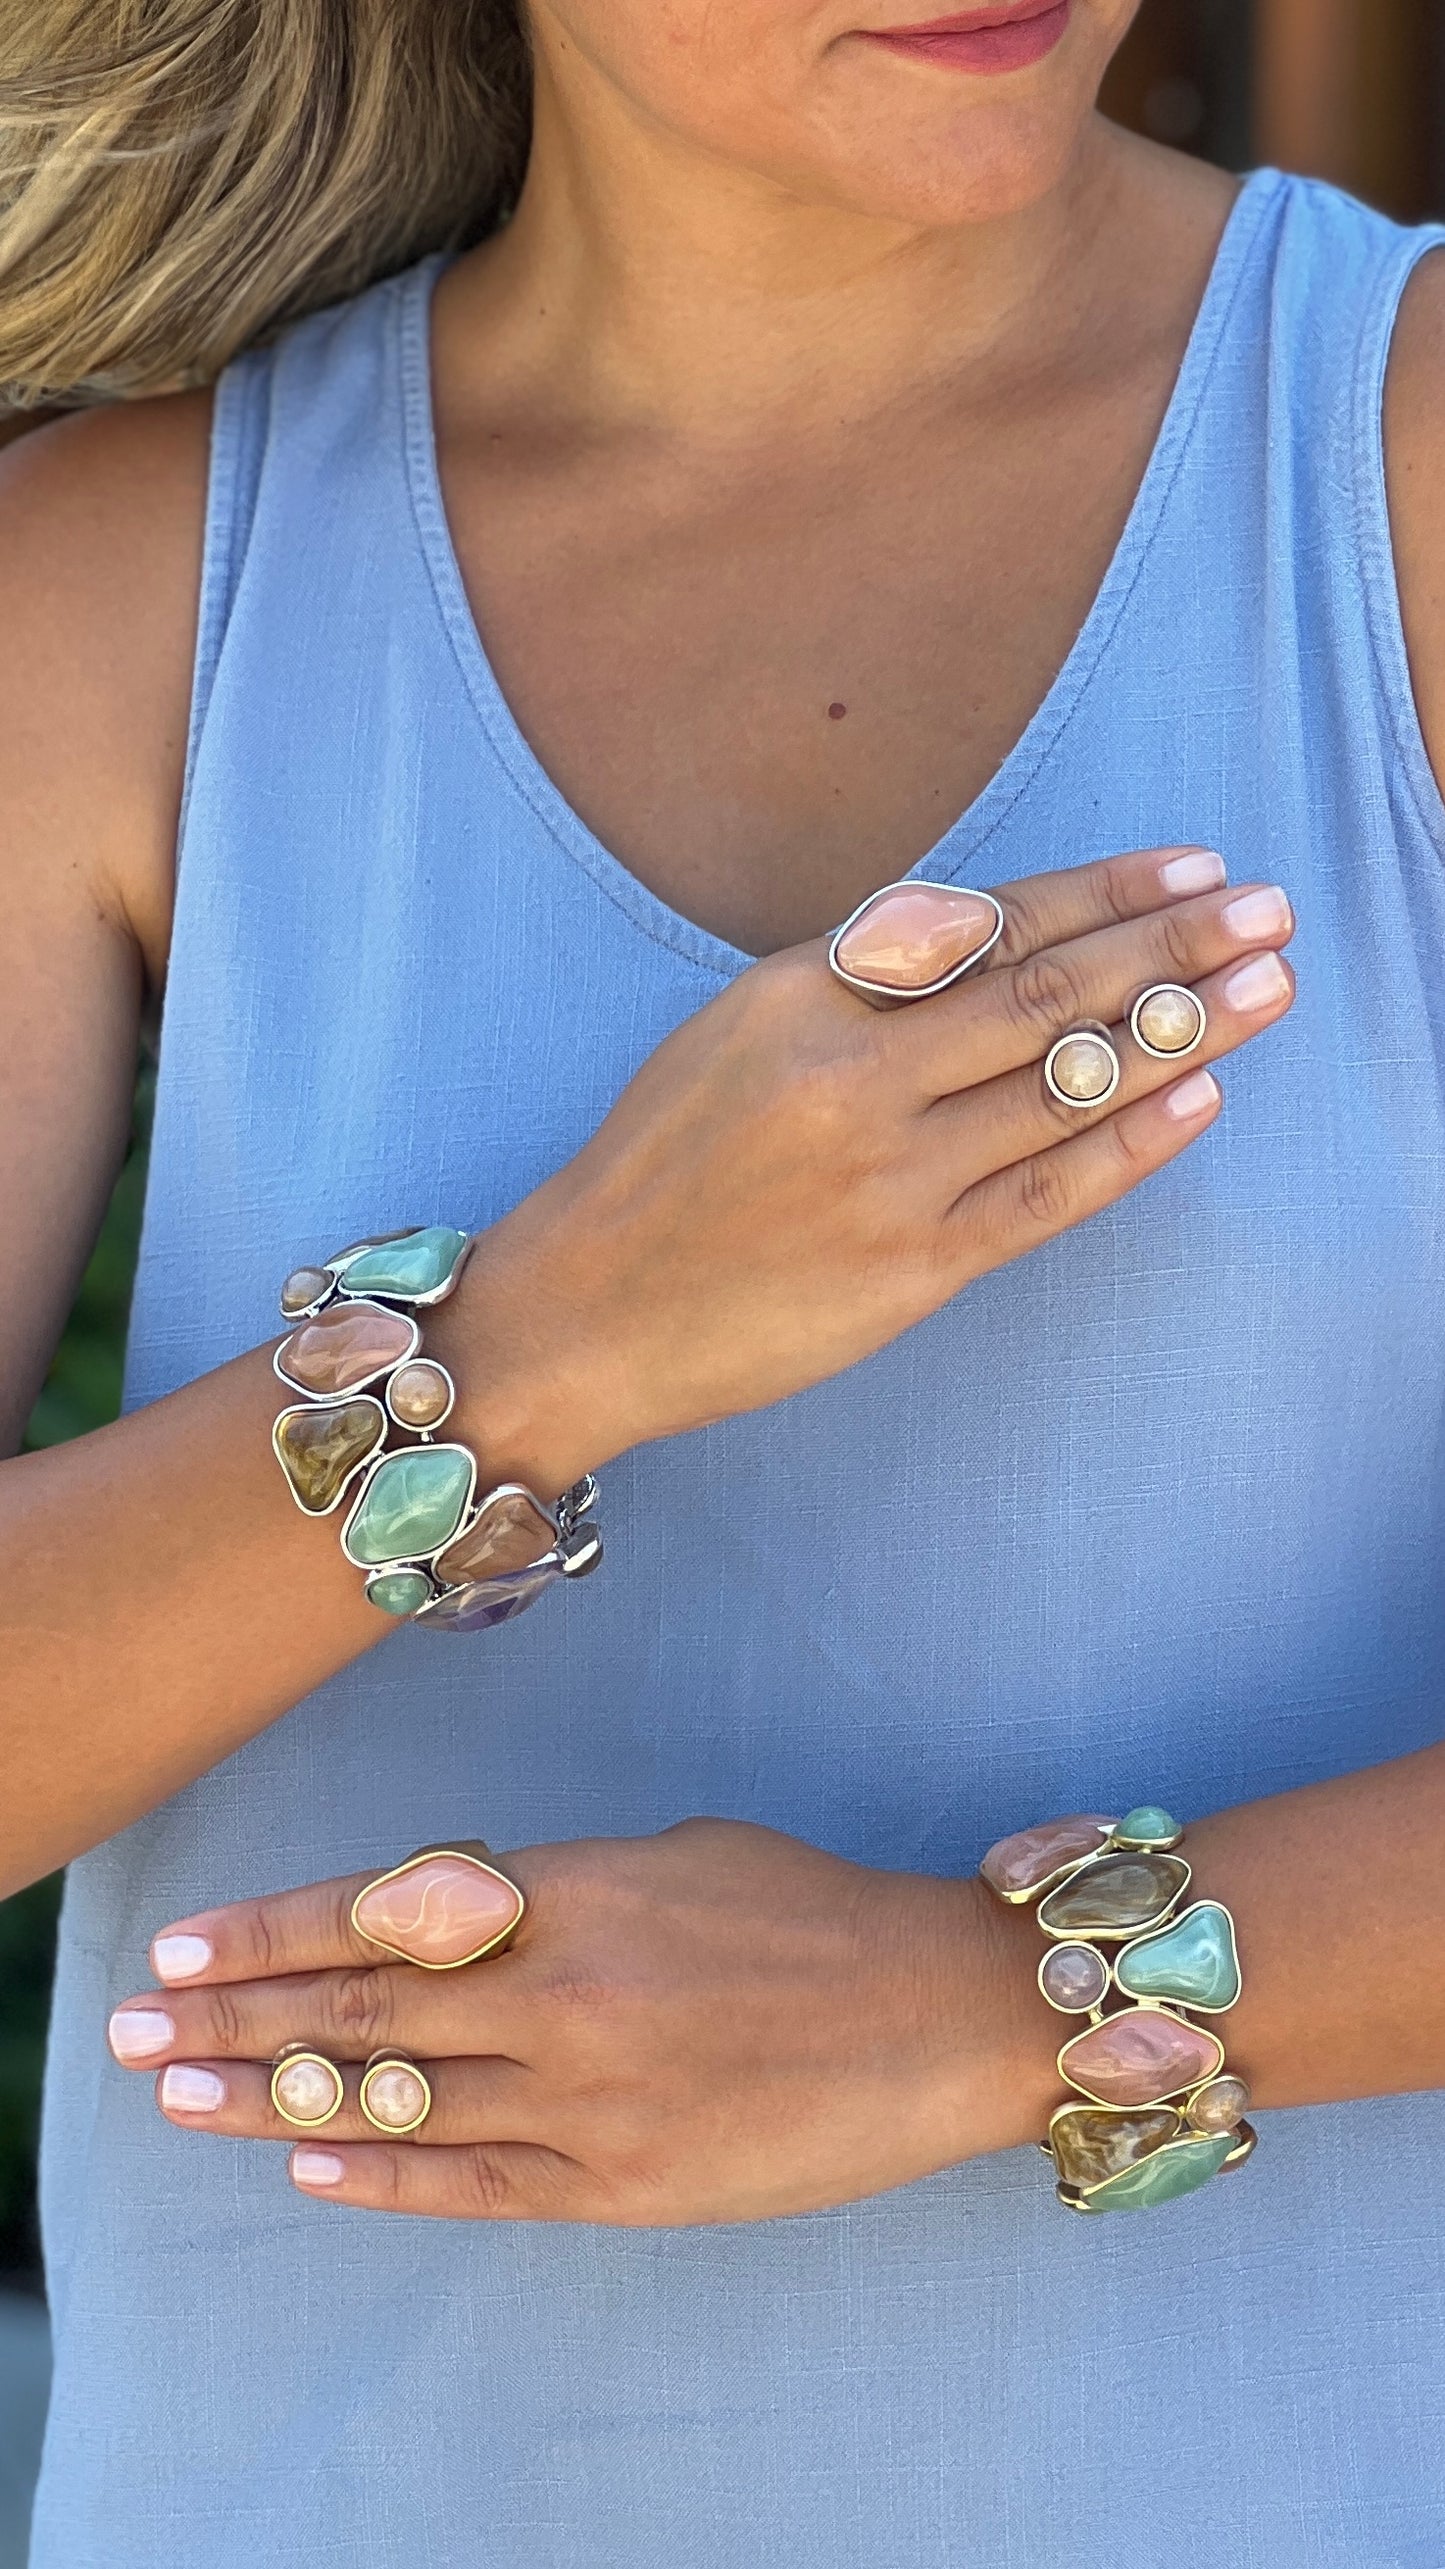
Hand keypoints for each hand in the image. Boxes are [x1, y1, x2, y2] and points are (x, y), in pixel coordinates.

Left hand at [109, 1823, 1055, 2223]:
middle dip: (233, 2022)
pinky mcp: (627, 2184)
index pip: (383, 1915)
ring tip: (177, 2102)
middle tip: (129, 2035)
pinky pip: (476, 2184)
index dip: (270, 1934)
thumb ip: (553, 1890)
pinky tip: (309, 2164)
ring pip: (399, 2102)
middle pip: (362, 2012)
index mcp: (576, 1893)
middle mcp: (566, 1995)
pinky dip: (385, 2174)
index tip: (180, 1949)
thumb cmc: (811, 1909)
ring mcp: (592, 2100)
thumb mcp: (673, 1856)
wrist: (939, 2014)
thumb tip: (453, 1918)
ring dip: (272, 2103)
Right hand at [450, 849, 1294, 1490]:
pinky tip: (1202, 1098)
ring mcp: (886, 1176)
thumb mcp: (733, 1027)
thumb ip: (856, 975)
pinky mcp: (911, 1268)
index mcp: (801, 993)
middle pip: (1049, 992)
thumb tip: (995, 925)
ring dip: (1182, 1031)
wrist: (586, 1309)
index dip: (1104, 891)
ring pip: (1067, 1086)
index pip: (988, 924)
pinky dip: (1132, 1144)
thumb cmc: (662, 1164)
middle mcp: (850, 1075)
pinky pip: (1049, 1194)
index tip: (1193, 865)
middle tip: (1270, 910)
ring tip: (1268, 988)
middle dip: (1174, 943)